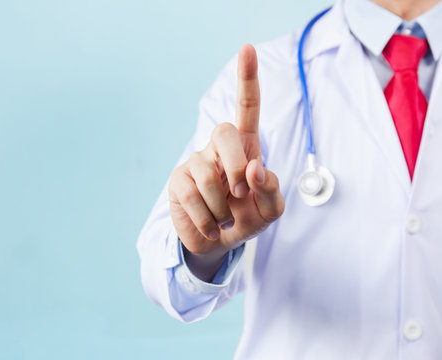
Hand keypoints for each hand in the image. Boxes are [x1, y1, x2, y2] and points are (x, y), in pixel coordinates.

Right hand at [168, 44, 284, 280]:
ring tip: (225, 219)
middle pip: (224, 131)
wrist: (217, 241)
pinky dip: (207, 220)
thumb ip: (271, 190)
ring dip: (221, 206)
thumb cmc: (247, 218)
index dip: (246, 79)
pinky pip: (190, 196)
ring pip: (206, 174)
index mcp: (246, 148)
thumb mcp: (271, 211)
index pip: (247, 108)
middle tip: (239, 190)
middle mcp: (219, 149)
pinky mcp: (178, 181)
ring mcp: (195, 162)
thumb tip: (254, 169)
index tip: (246, 48)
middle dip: (234, 164)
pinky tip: (212, 227)